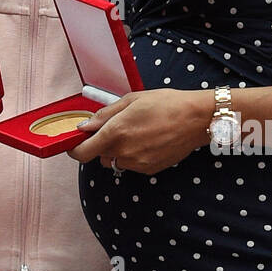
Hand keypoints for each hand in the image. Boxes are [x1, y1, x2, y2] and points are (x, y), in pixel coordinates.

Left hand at [68, 89, 211, 175]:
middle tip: (117, 128)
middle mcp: (124, 152)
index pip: (83, 152)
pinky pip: (132, 165)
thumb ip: (104, 115)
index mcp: (116, 133)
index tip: (76, 142)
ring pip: (116, 161)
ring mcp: (137, 164)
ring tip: (136, 132)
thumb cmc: (165, 103)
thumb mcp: (130, 100)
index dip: (75, 149)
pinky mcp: (150, 170)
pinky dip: (133, 156)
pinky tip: (148, 140)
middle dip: (102, 144)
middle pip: (99, 156)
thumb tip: (85, 127)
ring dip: (118, 151)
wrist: (196, 119)